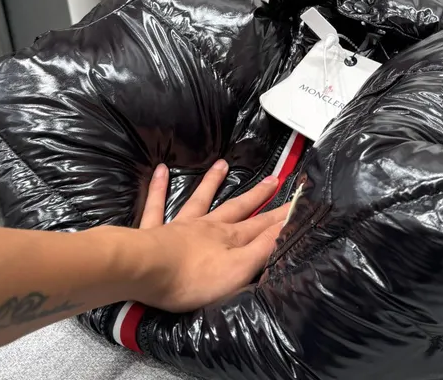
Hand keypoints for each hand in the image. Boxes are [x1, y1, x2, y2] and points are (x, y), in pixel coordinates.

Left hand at [130, 160, 287, 312]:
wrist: (145, 271)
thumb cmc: (193, 278)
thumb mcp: (238, 270)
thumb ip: (262, 250)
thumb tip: (287, 229)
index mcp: (229, 239)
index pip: (262, 226)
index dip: (281, 216)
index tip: (297, 202)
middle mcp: (207, 227)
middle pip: (236, 208)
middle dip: (256, 196)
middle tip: (273, 179)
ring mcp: (180, 226)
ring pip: (200, 199)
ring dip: (212, 182)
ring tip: (223, 164)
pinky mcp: (154, 231)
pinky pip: (157, 204)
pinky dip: (159, 188)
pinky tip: (161, 170)